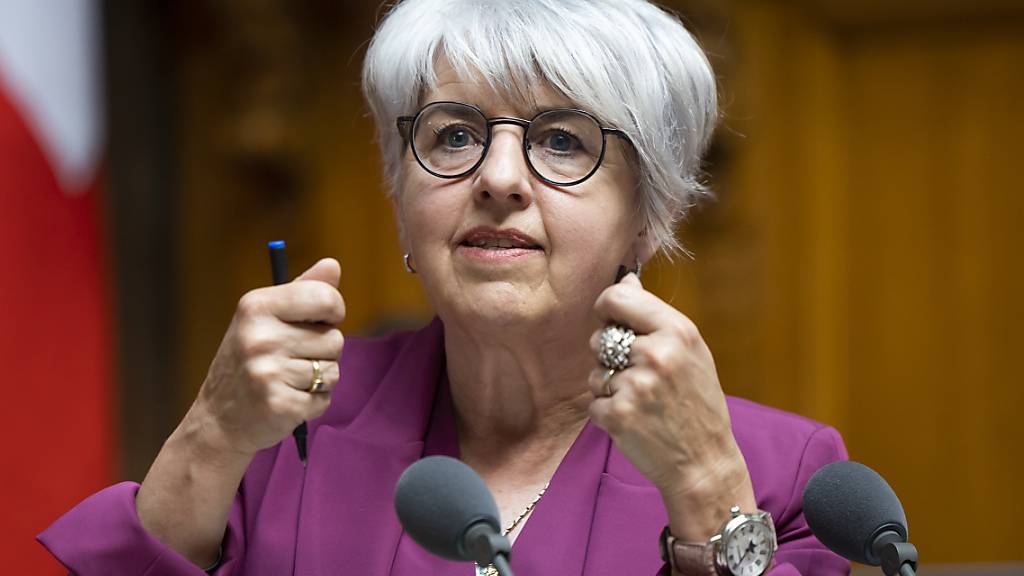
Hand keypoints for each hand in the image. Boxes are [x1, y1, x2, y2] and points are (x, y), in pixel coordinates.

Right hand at [187, 257, 345, 457]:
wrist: (218, 420)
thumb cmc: (249, 362)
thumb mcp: (266, 318)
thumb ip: (302, 290)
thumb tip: (333, 264)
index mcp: (257, 306)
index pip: (326, 298)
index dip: (334, 311)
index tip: (321, 321)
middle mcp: (260, 336)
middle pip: (335, 339)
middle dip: (323, 352)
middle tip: (291, 360)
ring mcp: (268, 372)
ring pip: (333, 371)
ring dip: (318, 380)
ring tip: (287, 381)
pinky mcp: (279, 404)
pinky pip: (324, 399)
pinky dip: (312, 404)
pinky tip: (287, 401)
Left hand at [588, 273, 755, 538]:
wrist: (705, 462)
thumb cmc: (697, 403)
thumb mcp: (690, 351)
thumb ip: (654, 316)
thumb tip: (624, 279)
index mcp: (677, 331)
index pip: (616, 298)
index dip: (607, 308)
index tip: (612, 320)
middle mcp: (656, 354)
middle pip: (601, 337)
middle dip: (611, 357)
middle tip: (642, 378)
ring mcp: (636, 386)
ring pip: (595, 373)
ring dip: (610, 388)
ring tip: (643, 403)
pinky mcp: (618, 415)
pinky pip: (594, 403)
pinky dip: (608, 414)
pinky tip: (636, 421)